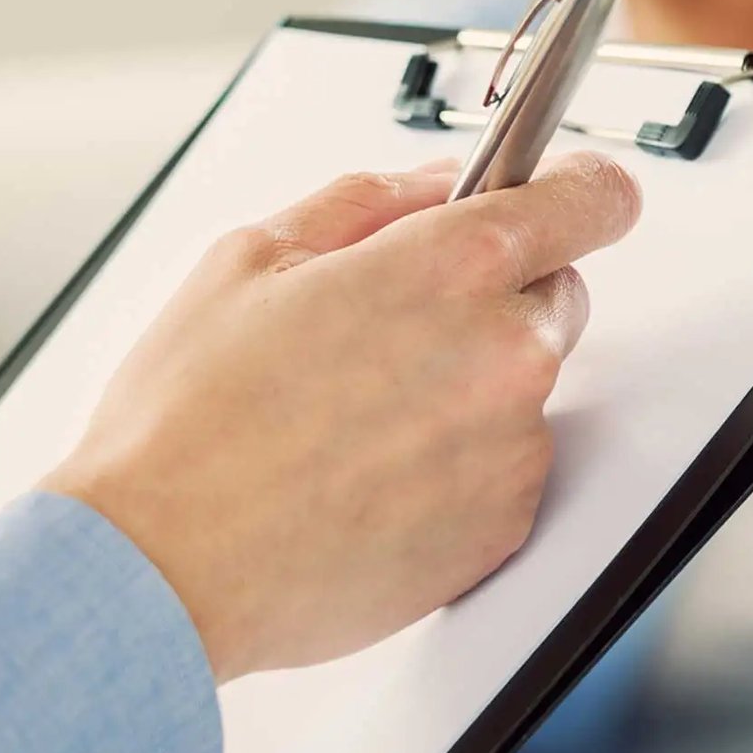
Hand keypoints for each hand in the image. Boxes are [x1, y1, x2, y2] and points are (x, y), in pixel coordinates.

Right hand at [41, 153, 641, 679]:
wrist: (161, 569)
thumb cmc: (188, 423)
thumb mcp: (252, 258)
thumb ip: (370, 202)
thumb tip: (439, 183)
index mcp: (454, 266)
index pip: (591, 199)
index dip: (579, 193)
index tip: (571, 198)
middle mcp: (506, 350)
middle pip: (555, 294)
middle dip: (493, 300)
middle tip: (390, 335)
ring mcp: (515, 441)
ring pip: (526, 385)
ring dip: (470, 389)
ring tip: (358, 420)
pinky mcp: (509, 520)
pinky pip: (509, 465)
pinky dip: (462, 464)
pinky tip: (374, 474)